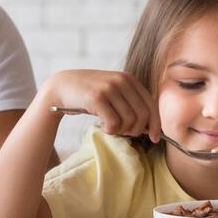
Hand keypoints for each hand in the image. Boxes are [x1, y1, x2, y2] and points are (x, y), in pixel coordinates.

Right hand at [40, 70, 158, 142]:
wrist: (61, 86)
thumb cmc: (90, 94)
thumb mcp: (113, 92)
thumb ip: (130, 103)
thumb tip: (150, 127)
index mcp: (129, 79)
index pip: (151, 104)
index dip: (156, 124)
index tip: (155, 138)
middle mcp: (122, 81)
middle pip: (142, 115)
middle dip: (137, 130)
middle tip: (124, 133)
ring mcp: (109, 88)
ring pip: (129, 121)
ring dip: (121, 131)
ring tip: (110, 127)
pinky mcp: (97, 98)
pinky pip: (114, 123)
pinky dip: (110, 130)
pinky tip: (102, 126)